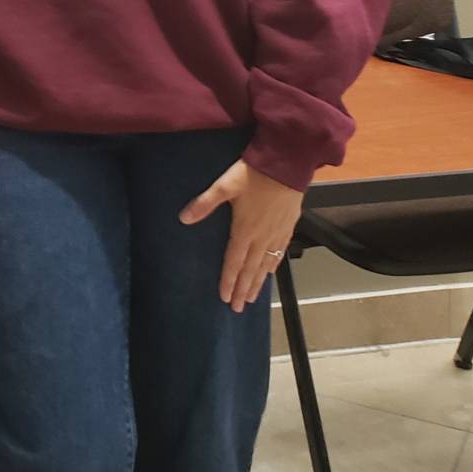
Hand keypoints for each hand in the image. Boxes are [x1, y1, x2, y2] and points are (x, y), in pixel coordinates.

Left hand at [180, 158, 303, 312]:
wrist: (287, 163)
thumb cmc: (254, 173)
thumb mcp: (224, 185)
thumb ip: (204, 203)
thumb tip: (183, 218)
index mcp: (244, 229)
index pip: (234, 261)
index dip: (229, 281)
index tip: (225, 298)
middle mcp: (262, 236)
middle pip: (250, 269)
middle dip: (243, 289)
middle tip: (238, 308)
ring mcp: (277, 233)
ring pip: (266, 264)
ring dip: (258, 282)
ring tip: (253, 298)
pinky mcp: (288, 226)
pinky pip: (280, 253)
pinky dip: (273, 266)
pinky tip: (270, 272)